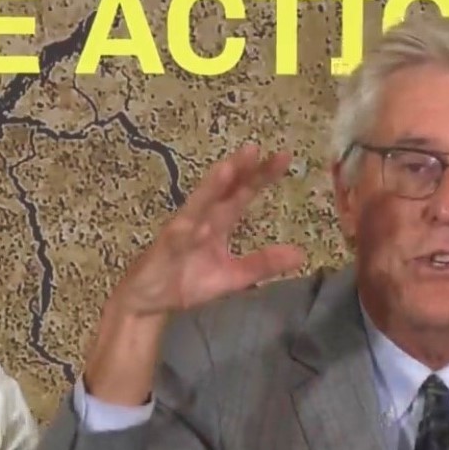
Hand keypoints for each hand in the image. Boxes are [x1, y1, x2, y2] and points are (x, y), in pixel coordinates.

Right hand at [82, 144, 306, 406]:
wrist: (148, 302)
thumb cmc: (188, 280)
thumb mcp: (234, 276)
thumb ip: (263, 263)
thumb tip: (300, 255)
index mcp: (220, 221)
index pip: (243, 192)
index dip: (262, 175)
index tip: (285, 156)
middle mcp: (202, 218)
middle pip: (223, 189)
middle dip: (238, 169)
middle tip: (255, 148)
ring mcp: (182, 230)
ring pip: (199, 205)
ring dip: (212, 187)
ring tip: (229, 168)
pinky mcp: (165, 249)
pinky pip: (179, 238)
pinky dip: (190, 230)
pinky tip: (202, 224)